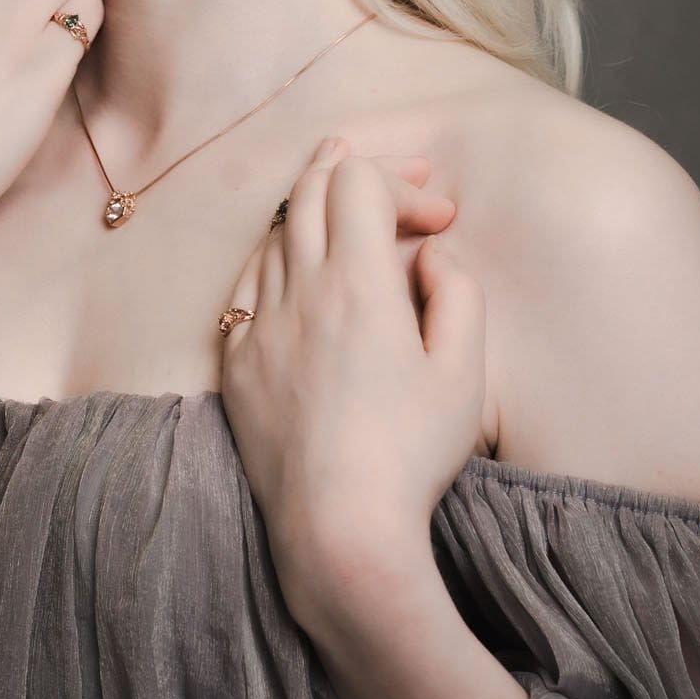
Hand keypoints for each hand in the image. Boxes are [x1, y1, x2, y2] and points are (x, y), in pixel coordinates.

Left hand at [217, 136, 485, 641]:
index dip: (403, 184)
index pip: (360, 184)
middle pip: (309, 191)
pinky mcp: (236, 362)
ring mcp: (258, 325)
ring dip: (310, 207)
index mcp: (357, 284)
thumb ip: (457, 294)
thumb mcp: (463, 372)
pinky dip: (275, 256)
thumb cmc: (411, 455)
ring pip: (274, 232)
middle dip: (352, 168)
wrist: (338, 529)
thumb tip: (429, 255)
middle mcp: (298, 291)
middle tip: (389, 174)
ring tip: (336, 194)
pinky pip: (246, 283)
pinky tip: (292, 262)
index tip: (440, 221)